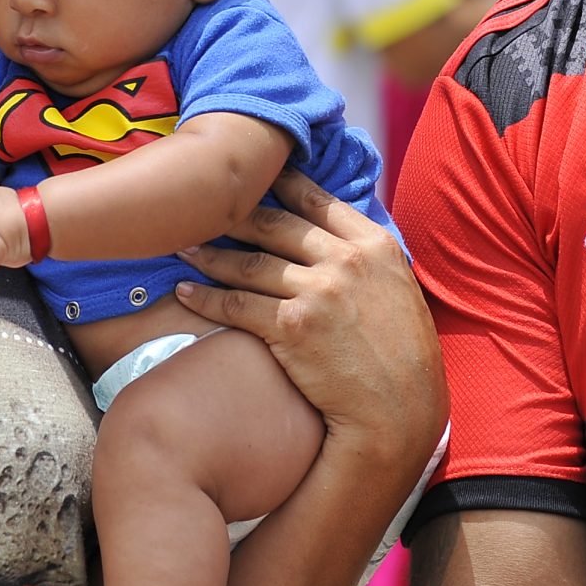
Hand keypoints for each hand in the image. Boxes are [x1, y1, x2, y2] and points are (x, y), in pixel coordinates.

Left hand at [173, 168, 446, 462]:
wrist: (399, 411)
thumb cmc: (402, 358)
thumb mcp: (398, 290)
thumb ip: (366, 261)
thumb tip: (334, 240)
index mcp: (375, 245)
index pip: (317, 200)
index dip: (280, 183)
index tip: (253, 175)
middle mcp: (346, 260)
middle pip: (275, 225)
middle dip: (234, 215)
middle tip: (203, 209)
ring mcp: (318, 291)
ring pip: (249, 263)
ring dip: (210, 254)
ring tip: (184, 247)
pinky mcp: (292, 326)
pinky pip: (237, 305)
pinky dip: (206, 298)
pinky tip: (185, 292)